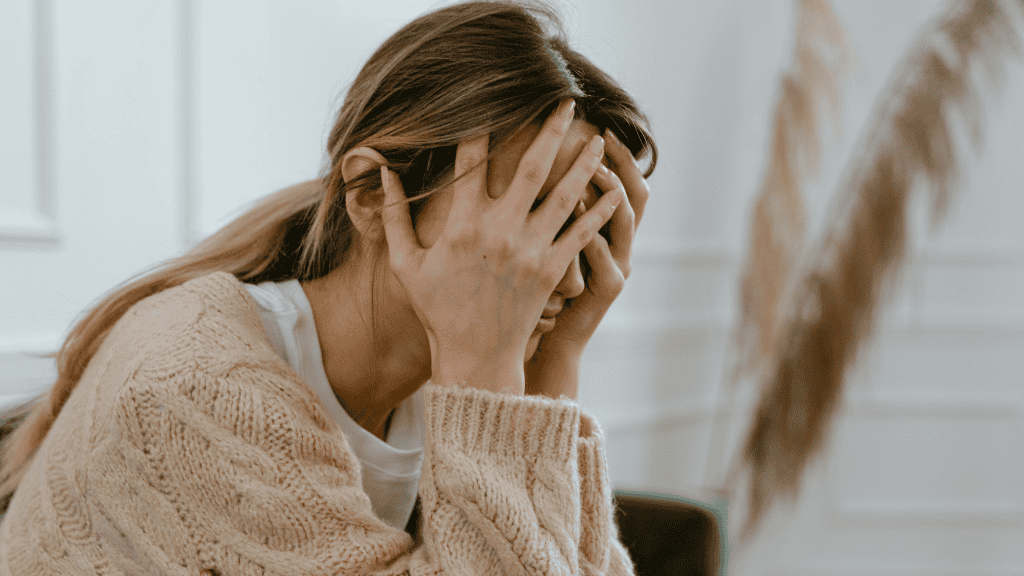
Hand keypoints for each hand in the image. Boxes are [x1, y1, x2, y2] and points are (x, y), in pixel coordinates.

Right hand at [380, 99, 622, 394]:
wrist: (475, 357)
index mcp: (462, 225)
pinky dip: (599, 212)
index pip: (471, 162)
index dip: (481, 127)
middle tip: (566, 101)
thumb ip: (392, 216)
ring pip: (565, 196)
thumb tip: (382, 172)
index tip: (492, 101)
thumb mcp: (405, 264)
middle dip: (551, 130)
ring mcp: (530, 251)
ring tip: (599, 138)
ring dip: (583, 163)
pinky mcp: (552, 271)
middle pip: (532, 167)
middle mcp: (500, 231)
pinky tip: (613, 191)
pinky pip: (581, 234)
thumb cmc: (437, 310)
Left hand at [525, 128, 649, 399]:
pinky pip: (605, 259)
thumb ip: (544, 209)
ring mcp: (617, 266)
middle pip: (634, 194)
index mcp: (604, 230)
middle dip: (620, 164)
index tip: (598, 125)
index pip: (620, 182)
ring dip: (609, 194)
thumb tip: (528, 163)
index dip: (617, 155)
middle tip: (601, 137)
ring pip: (623, 222)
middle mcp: (619, 245)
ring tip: (592, 170)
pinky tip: (579, 216)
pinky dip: (594, 236)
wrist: (547, 341)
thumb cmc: (537, 291)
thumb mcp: (545, 245)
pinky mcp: (607, 289)